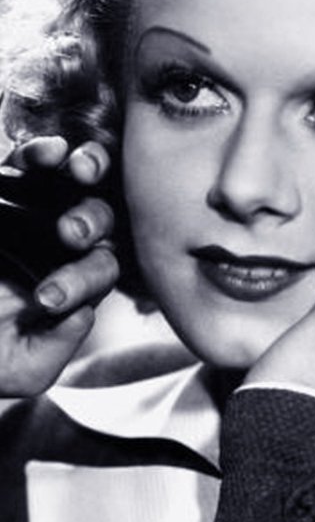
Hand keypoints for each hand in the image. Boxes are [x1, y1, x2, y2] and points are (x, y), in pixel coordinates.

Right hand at [0, 136, 118, 396]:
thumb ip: (52, 351)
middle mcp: (63, 244)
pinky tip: (53, 154)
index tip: (43, 300)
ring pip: (74, 183)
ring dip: (86, 171)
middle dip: (90, 222)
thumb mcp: (17, 368)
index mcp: (75, 283)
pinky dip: (44, 153)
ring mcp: (36, 208)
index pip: (99, 271)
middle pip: (97, 220)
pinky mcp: (7, 183)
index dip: (82, 281)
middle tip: (70, 233)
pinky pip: (32, 160)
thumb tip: (84, 316)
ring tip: (78, 174)